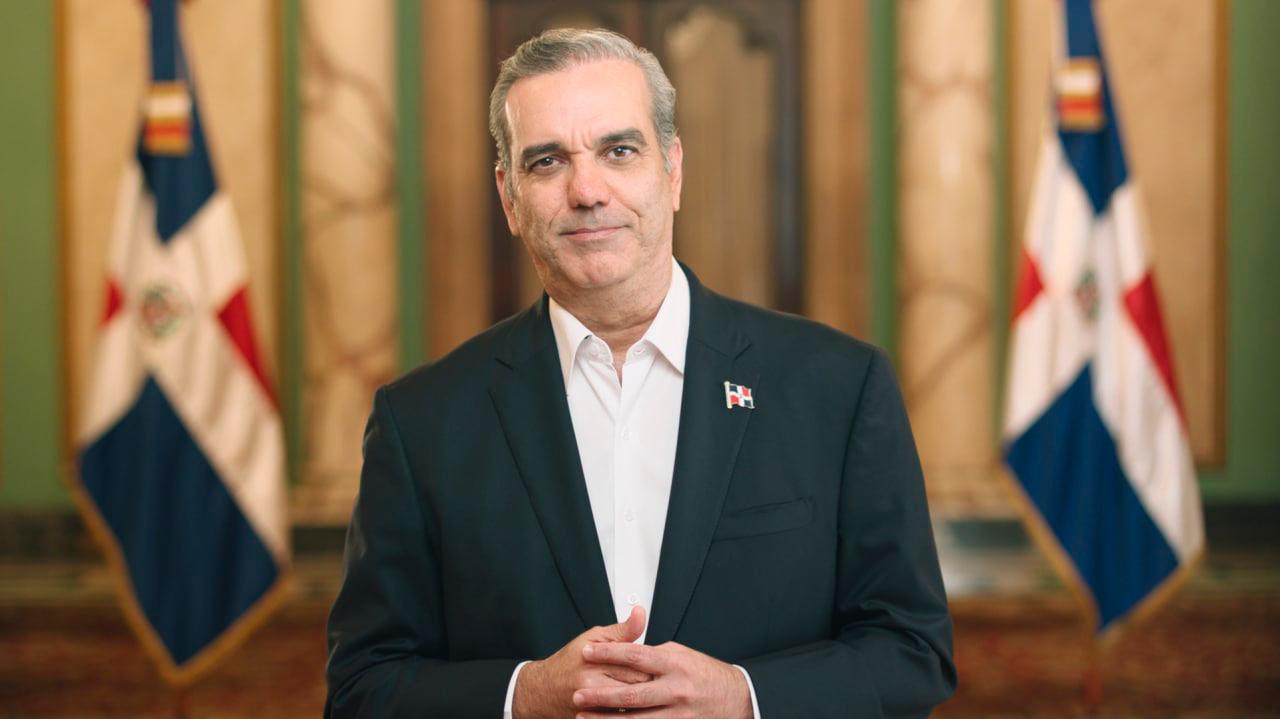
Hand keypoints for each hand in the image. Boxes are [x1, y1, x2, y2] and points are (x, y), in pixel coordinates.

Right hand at [513, 607, 653, 718]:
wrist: (542, 690)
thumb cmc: (570, 662)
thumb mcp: (594, 637)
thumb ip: (622, 630)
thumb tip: (640, 613)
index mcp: (596, 658)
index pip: (637, 662)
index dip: (652, 663)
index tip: (658, 663)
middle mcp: (593, 681)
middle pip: (637, 684)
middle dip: (650, 681)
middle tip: (658, 679)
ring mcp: (592, 703)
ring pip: (632, 703)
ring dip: (643, 699)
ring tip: (648, 692)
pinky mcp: (593, 717)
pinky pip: (620, 716)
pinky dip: (631, 711)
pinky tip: (635, 706)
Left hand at [572, 640, 752, 718]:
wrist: (738, 700)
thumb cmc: (708, 675)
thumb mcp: (684, 655)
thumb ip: (656, 653)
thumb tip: (629, 650)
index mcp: (674, 664)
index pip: (634, 656)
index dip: (608, 653)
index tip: (586, 651)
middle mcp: (675, 689)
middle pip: (630, 693)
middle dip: (600, 695)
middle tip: (577, 694)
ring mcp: (678, 713)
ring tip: (583, 718)